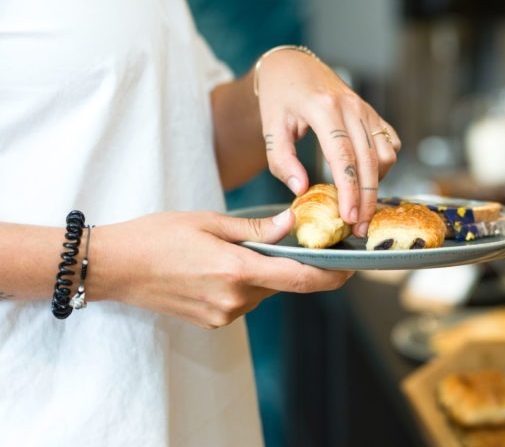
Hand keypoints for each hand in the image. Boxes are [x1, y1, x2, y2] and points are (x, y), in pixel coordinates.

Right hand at [88, 209, 352, 328]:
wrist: (114, 267)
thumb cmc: (157, 236)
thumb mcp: (209, 222)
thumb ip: (254, 229)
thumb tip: (291, 223)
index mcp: (237, 271)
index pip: (299, 278)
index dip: (331, 276)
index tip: (351, 268)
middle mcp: (234, 300)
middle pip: (281, 283)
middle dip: (287, 263)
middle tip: (281, 238)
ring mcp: (222, 315)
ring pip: (262, 292)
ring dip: (262, 273)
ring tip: (233, 249)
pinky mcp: (211, 321)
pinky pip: (243, 301)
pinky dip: (244, 283)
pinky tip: (218, 266)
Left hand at [255, 49, 400, 236]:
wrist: (293, 66)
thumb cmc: (279, 97)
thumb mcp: (270, 128)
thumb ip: (281, 161)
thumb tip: (301, 190)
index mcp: (323, 108)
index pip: (343, 156)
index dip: (349, 190)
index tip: (349, 217)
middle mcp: (351, 107)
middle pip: (369, 161)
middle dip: (367, 199)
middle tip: (359, 228)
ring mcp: (365, 108)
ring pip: (386, 154)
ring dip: (377, 183)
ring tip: (359, 203)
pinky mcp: (373, 112)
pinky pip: (390, 143)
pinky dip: (384, 165)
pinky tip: (367, 177)